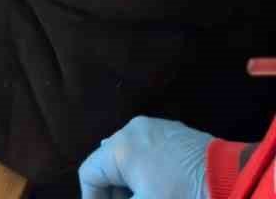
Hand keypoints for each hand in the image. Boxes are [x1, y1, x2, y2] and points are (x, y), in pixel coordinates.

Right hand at [79, 117, 210, 198]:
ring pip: (128, 156)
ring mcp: (155, 127)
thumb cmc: (182, 196)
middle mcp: (131, 129)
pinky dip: (146, 171)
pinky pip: (148, 150)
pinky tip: (162, 190)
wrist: (231, 179)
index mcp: (120, 147)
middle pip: (108, 163)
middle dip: (112, 191)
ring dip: (129, 182)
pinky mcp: (175, 132)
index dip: (91, 198)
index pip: (89, 173)